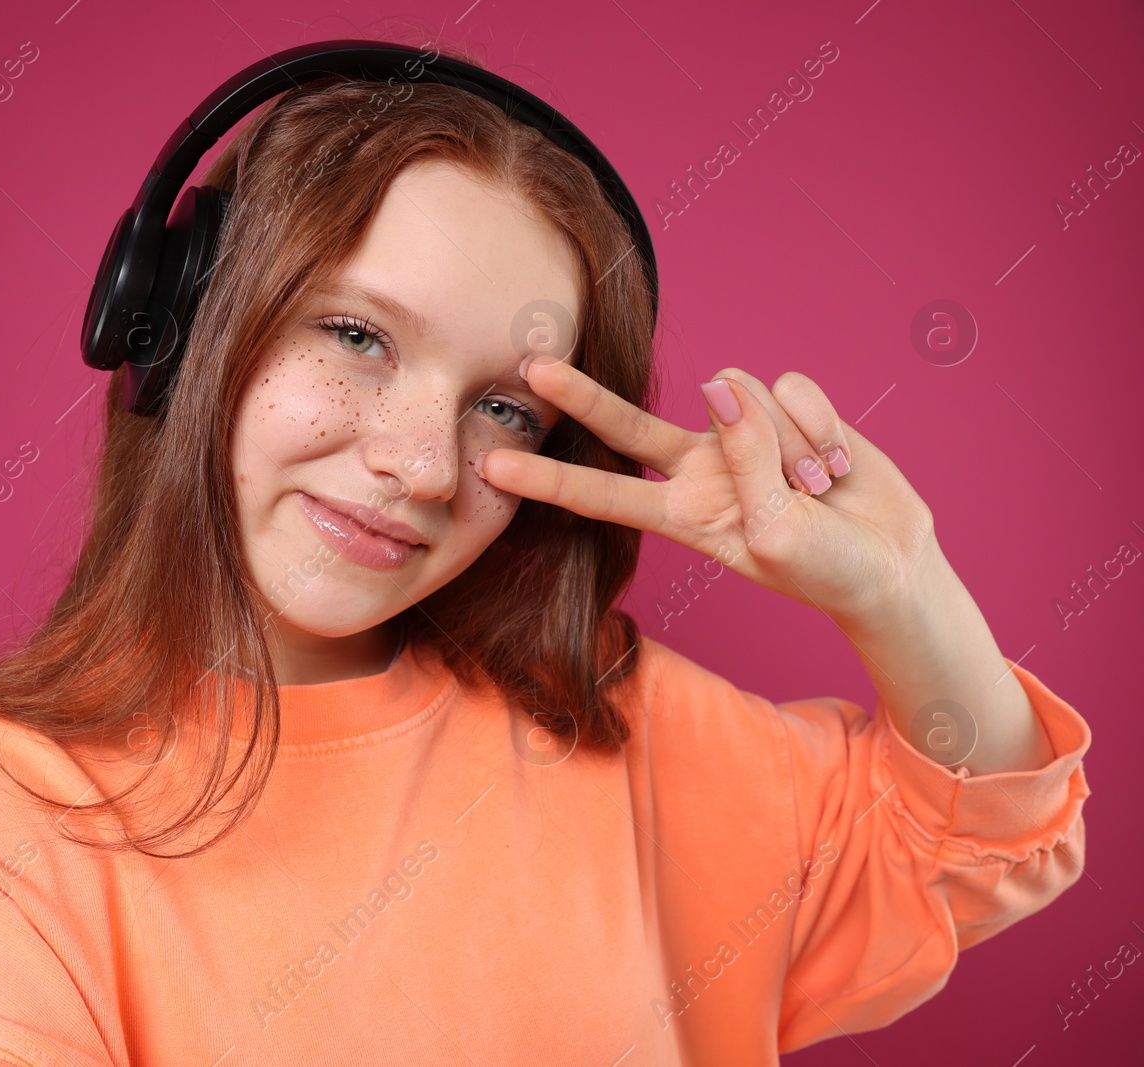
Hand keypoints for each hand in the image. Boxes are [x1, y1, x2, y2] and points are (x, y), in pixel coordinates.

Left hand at [477, 358, 942, 628]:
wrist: (890, 563)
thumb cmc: (825, 568)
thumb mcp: (777, 532)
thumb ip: (745, 460)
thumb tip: (718, 385)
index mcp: (682, 515)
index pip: (601, 494)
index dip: (548, 481)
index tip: (493, 468)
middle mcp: (699, 468)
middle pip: (626, 423)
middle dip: (580, 395)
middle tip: (530, 365)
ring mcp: (740, 435)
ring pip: (740, 396)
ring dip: (792, 443)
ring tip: (818, 489)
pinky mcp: (785, 408)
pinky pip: (792, 388)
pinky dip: (822, 426)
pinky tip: (838, 464)